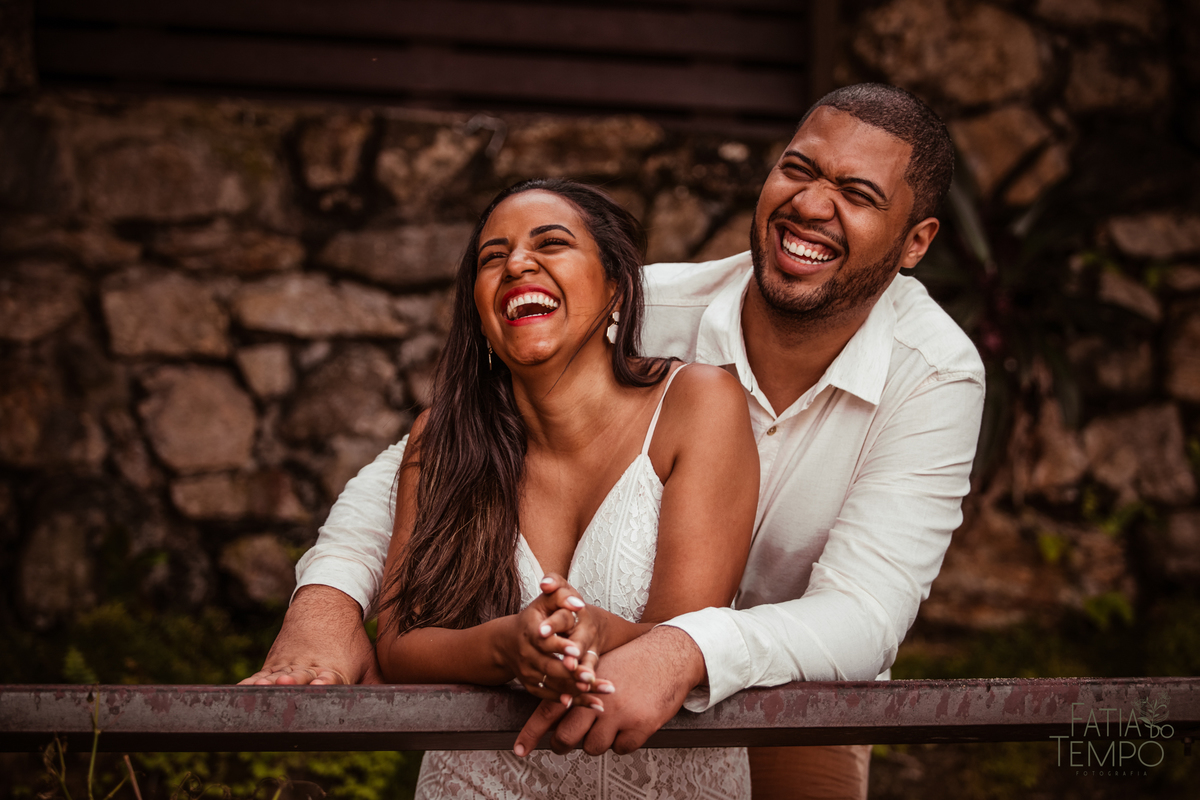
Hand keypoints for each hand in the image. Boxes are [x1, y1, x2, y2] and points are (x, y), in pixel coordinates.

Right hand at [239, 585, 380, 685]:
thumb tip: (401, 704)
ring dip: (270, 683)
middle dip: (296, 682)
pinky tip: (240, 692)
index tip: (321, 683)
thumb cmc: (350, 640)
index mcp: (335, 668)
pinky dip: (251, 684)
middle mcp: (310, 666)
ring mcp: (290, 665)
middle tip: (289, 683)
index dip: (326, 682)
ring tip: (263, 688)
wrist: (324, 606)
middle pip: (301, 677)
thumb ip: (377, 684)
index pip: (331, 678)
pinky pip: (260, 676)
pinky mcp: (274, 664)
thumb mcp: (368, 659)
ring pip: (277, 677)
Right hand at [498, 573, 613, 703]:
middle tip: (592, 676)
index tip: (576, 650)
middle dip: (573, 674)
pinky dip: (575, 701)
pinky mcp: (533, 687)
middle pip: (551, 668)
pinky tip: (596, 704)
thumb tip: (578, 603)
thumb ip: (559, 595)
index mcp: (529, 632)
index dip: (560, 646)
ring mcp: (529, 673)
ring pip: (555, 685)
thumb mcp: (543, 601)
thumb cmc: (534, 617)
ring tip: (604, 691)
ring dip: (579, 691)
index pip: (545, 642)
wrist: (508, 642)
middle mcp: (527, 655)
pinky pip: (554, 697)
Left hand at [512, 626, 704, 756]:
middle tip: (567, 743)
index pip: (550, 710)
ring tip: (611, 722)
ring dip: (599, 740)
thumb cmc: (635, 659)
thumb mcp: (601, 665)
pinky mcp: (640, 726)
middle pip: (567, 738)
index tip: (518, 751)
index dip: (531, 733)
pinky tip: (631, 723)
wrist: (672, 654)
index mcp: (584, 681)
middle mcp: (597, 698)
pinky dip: (624, 741)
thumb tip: (561, 711)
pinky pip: (621, 749)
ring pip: (593, 747)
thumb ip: (579, 685)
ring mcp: (619, 714)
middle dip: (564, 744)